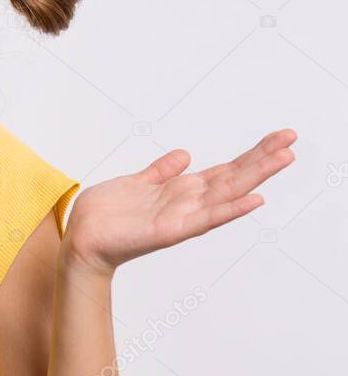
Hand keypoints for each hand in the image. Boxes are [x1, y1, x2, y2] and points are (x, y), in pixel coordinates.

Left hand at [63, 128, 297, 275]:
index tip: (279, 137)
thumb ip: (161, 171)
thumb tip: (185, 155)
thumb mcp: (136, 183)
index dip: (252, 154)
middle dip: (263, 158)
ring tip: (285, 158)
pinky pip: (205, 219)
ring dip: (256, 176)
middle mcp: (187, 203)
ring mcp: (182, 217)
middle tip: (293, 139)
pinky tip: (254, 200)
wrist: (82, 238)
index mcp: (180, 190)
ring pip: (227, 193)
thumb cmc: (105, 214)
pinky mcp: (169, 230)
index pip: (225, 169)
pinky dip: (230, 210)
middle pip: (233, 177)